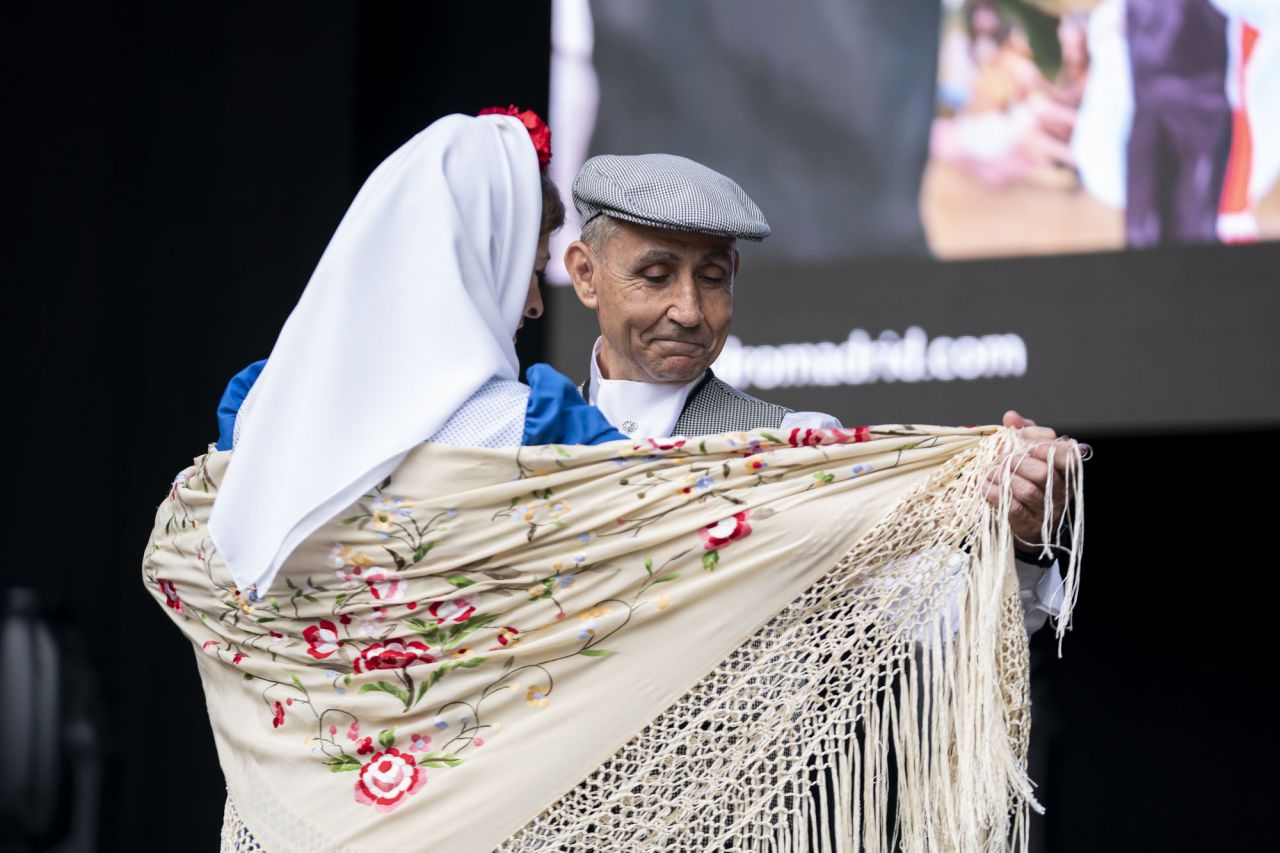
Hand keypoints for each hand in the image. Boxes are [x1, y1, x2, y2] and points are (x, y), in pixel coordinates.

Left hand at [985, 410, 1073, 556]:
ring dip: (1003, 477)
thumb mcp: (1026, 454)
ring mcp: (1046, 511)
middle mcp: (1061, 492)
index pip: (1068, 456)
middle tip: (1000, 459)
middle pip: (1044, 473)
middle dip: (1017, 462)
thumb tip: (1011, 416)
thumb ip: (1022, 433)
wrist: (1019, 522)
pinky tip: (985, 487)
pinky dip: (996, 494)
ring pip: (1028, 491)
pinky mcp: (1030, 527)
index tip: (1023, 440)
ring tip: (989, 472)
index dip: (1045, 446)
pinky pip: (1014, 509)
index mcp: (1065, 471)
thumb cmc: (1024, 481)